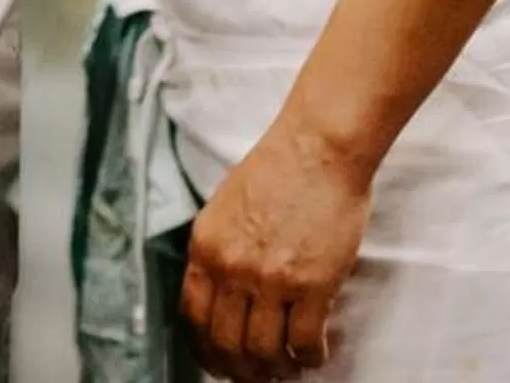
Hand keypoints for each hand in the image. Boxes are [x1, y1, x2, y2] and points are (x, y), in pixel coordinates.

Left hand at [181, 122, 373, 379]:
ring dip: (276, 369)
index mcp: (206, 247)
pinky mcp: (312, 284)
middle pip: (226, 342)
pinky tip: (314, 355)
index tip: (217, 362)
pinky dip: (310, 357)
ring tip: (287, 370)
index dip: (204, 350)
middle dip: (240, 369)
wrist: (317, 149)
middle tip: (255, 376)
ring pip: (264, 350)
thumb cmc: (276, 170)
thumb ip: (218, 250)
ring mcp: (271, 278)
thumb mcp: (224, 208)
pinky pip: (305, 340)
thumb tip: (220, 293)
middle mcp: (232, 267)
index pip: (193, 317)